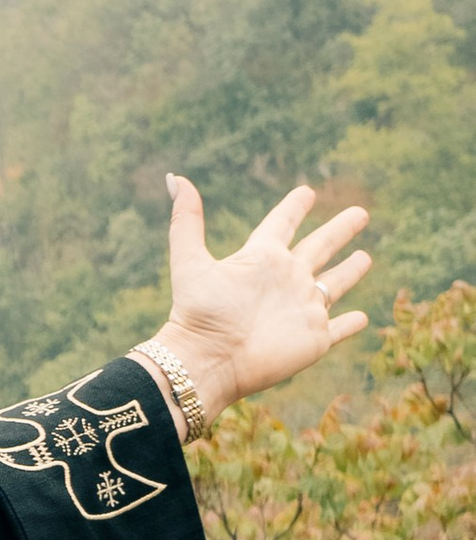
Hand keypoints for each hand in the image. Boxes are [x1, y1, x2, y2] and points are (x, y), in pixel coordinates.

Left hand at [143, 175, 372, 423]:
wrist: (208, 361)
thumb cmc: (199, 314)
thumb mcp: (191, 261)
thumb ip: (186, 221)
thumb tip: (174, 177)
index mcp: (261, 259)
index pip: (281, 224)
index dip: (293, 208)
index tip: (306, 192)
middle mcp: (285, 280)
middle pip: (319, 247)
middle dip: (339, 230)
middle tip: (360, 213)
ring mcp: (302, 309)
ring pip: (334, 285)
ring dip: (350, 271)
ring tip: (365, 257)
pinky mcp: (314, 338)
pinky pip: (338, 329)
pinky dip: (350, 323)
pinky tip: (362, 318)